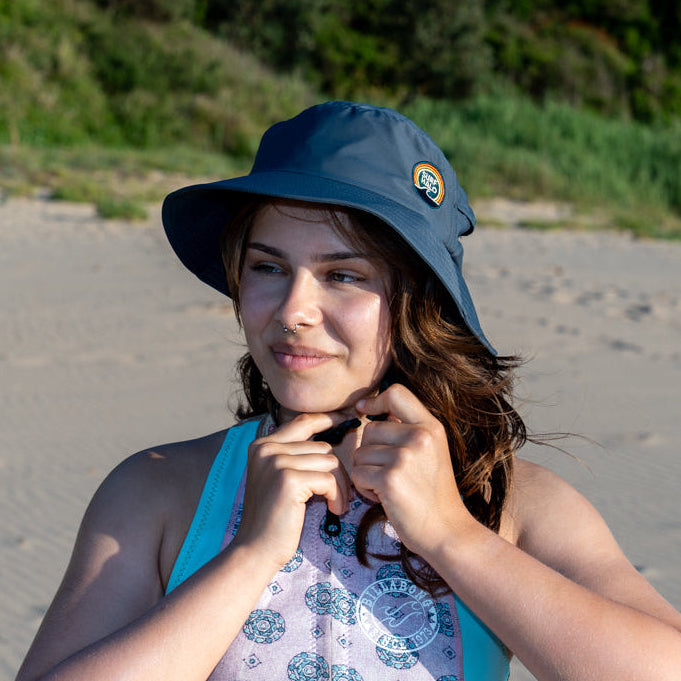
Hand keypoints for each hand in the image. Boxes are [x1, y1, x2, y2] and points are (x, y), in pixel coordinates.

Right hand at [231, 412, 351, 568]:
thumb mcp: (280, 479)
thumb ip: (295, 457)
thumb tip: (330, 444)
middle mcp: (267, 448)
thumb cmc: (273, 519)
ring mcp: (277, 462)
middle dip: (338, 471)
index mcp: (263, 445)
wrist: (256, 549)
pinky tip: (334, 510)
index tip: (347, 418)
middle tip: (341, 494)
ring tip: (336, 504)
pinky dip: (337, 496)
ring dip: (340, 486)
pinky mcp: (289, 479)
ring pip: (330, 462)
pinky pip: (329, 479)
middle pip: (323, 446)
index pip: (303, 421)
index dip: (328, 418)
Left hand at [353, 384, 473, 557]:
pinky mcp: (389, 479)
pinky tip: (384, 497)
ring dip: (367, 472)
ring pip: (360, 453)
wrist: (447, 531)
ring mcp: (404, 457)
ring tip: (389, 486)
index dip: (375, 400)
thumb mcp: (432, 450)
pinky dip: (364, 488)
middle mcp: (419, 436)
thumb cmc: (434, 493)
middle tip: (390, 473)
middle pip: (370, 429)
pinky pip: (358, 473)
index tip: (363, 410)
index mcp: (431, 426)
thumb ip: (410, 428)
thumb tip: (375, 408)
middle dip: (370, 452)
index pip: (395, 393)